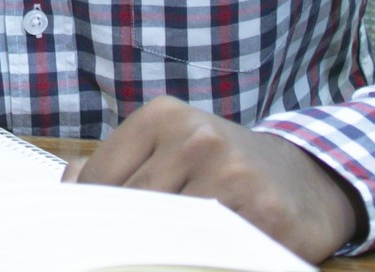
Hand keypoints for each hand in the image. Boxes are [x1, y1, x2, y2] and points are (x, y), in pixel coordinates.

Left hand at [74, 97, 360, 262]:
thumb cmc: (221, 166)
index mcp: (163, 116)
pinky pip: (214, 251)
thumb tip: (70, 184)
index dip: (88, 217)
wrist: (304, 177)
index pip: (102, 179)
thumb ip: (117, 165)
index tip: (81, 242)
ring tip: (154, 256)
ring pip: (169, 232)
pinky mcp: (265, 212)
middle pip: (133, 207)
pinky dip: (198, 260)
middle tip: (113, 255)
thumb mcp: (168, 147)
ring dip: (158, 253)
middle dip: (121, 239)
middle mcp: (197, 137)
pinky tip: (193, 259)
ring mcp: (232, 173)